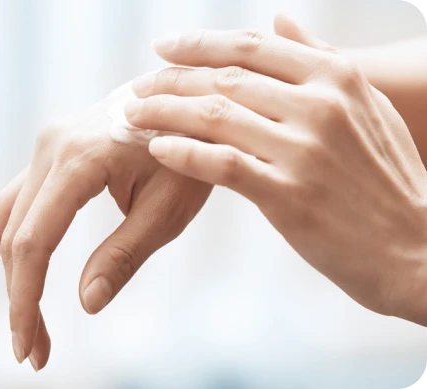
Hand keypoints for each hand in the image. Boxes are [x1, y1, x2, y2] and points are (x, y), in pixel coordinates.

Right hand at [0, 92, 211, 369]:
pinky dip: (1, 234)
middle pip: (18, 234)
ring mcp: (50, 143)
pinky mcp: (55, 149)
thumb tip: (87, 302)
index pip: (34, 241)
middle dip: (21, 296)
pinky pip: (17, 196)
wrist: (188, 104)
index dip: (26, 298)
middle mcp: (53, 146)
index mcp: (81, 159)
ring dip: (10, 272)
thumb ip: (125, 254)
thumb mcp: (167, 208)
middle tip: (32, 350)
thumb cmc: (189, 153)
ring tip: (18, 320)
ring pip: (12, 217)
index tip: (30, 345)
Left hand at [124, 13, 426, 325]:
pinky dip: (184, 153)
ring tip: (132, 113)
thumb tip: (280, 20)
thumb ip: (323, 60)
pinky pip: (222, 164)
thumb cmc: (389, 181)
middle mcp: (318, 106)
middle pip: (224, 79)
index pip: (251, 48)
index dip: (199, 44)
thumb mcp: (367, 106)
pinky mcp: (287, 195)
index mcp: (336, 79)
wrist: (415, 249)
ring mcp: (302, 150)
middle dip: (170, 80)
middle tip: (136, 86)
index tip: (163, 49)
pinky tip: (156, 148)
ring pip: (215, 116)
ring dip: (164, 112)